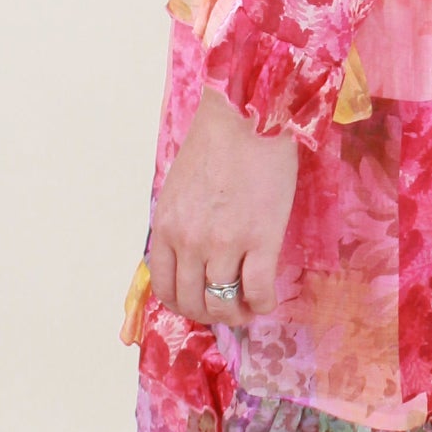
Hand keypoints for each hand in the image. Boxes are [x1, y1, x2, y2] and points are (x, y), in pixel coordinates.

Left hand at [149, 85, 299, 326]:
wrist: (249, 118)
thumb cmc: (216, 145)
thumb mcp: (179, 188)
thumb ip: (179, 223)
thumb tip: (190, 257)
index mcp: (166, 228)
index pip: (165, 288)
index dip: (183, 304)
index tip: (199, 302)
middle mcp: (189, 242)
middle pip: (192, 302)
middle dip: (209, 313)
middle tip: (226, 308)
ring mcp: (224, 244)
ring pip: (223, 303)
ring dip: (236, 314)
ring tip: (247, 308)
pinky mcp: (261, 240)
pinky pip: (258, 292)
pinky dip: (262, 304)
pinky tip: (266, 299)